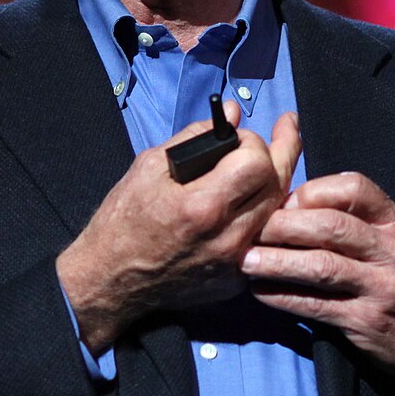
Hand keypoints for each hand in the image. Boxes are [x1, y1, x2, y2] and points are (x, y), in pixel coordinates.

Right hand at [57, 103, 300, 353]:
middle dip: (281, 152)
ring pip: (278, 212)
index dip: (253, 141)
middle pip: (278, 184)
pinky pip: (263, 237)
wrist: (110, 281)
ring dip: (276, 181)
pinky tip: (255, 196)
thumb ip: (195, 138)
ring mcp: (235, 263)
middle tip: (284, 129)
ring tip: (272, 158)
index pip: (257, 163)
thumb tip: (232, 114)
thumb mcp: (148, 168)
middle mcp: (226, 238)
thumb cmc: (122, 223)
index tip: (239, 137)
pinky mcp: (236, 280)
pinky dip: (263, 212)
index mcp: (202, 206)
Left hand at [242, 172, 394, 395]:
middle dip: (284, 225)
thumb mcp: (394, 244)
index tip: (283, 202)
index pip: (354, 187)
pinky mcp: (367, 321)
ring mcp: (382, 286)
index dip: (312, 191)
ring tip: (246, 261)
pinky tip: (261, 292)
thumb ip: (355, 224)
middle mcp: (393, 250)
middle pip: (331, 225)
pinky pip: (317, 305)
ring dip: (278, 261)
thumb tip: (291, 205)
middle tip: (252, 229)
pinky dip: (283, 297)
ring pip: (322, 265)